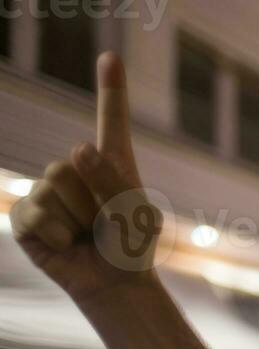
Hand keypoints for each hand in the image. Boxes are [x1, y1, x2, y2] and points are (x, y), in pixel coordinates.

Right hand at [10, 53, 158, 304]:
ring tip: (87, 237)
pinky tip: (67, 246)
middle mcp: (78, 171)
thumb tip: (77, 149)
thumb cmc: (130, 250)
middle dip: (90, 201)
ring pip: (52, 189)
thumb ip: (111, 181)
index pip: (111, 121)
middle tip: (104, 226)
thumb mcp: (134, 214)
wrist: (115, 286)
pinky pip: (34, 214)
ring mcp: (49, 192)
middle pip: (70, 166)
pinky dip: (56, 235)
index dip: (112, 90)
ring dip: (76, 220)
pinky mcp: (29, 217)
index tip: (111, 58)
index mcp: (112, 166)